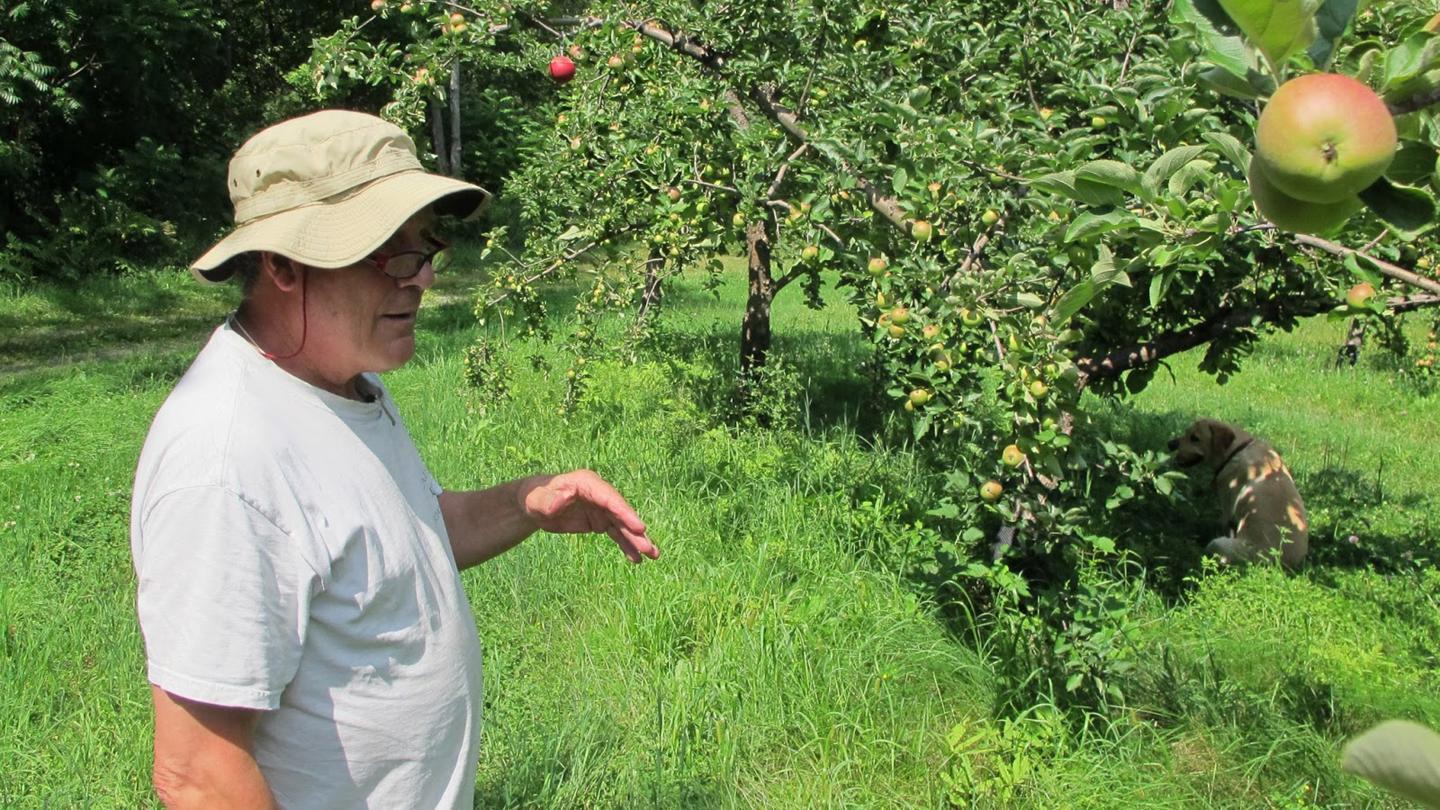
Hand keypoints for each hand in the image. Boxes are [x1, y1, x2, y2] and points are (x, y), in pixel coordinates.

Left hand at [519, 470, 658, 562]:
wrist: (534, 504)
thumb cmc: (535, 497)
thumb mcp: (538, 499)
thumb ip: (550, 500)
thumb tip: (562, 498)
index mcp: (588, 484)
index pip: (610, 499)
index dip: (625, 513)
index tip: (639, 527)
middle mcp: (600, 495)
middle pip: (621, 514)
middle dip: (635, 531)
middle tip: (650, 548)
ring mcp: (602, 508)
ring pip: (622, 526)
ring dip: (637, 540)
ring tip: (653, 555)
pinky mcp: (599, 521)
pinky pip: (615, 534)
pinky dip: (625, 545)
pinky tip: (636, 559)